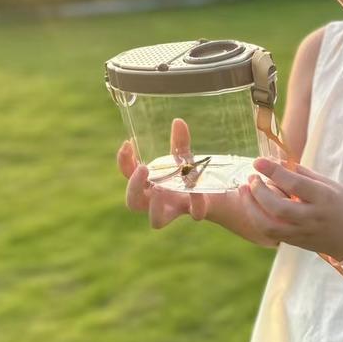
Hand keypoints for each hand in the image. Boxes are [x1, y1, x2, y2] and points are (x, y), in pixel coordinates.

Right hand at [117, 119, 281, 248]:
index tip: (129, 143)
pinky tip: (198, 192)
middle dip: (133, 188)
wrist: (219, 194)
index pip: (127, 174)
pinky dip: (197, 202)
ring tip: (162, 189)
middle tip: (143, 169)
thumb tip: (178, 121)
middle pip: (133, 203)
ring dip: (156, 206)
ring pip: (156, 220)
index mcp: (150, 184)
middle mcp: (158, 200)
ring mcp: (176, 209)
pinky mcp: (196, 212)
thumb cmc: (192, 175)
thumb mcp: (184, 157)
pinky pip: (195, 212)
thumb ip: (180, 143)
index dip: (123, 161)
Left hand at [238, 157, 342, 257]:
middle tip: (251, 177)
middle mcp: (312, 218)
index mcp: (324, 198)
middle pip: (278, 208)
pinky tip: (251, 205)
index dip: (274, 171)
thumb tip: (277, 162)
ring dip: (251, 207)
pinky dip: (256, 218)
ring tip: (244, 190)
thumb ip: (302, 173)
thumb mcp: (328, 184)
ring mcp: (302, 233)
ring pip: (269, 226)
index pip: (295, 184)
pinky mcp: (294, 243)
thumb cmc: (341, 204)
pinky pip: (269, 233)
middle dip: (259, 191)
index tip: (258, 161)